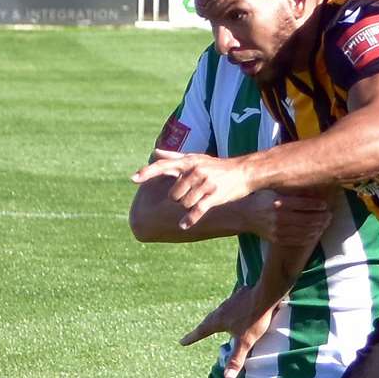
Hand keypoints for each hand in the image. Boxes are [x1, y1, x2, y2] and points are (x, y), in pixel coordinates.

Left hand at [133, 149, 253, 228]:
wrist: (245, 172)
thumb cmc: (218, 166)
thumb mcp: (196, 158)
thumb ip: (173, 157)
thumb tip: (155, 152)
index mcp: (188, 162)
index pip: (163, 166)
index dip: (147, 172)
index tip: (133, 179)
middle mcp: (195, 171)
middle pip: (173, 193)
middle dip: (177, 199)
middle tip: (189, 196)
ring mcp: (205, 184)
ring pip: (184, 203)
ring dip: (188, 206)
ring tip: (199, 201)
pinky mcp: (214, 196)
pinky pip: (197, 210)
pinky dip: (190, 219)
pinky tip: (183, 225)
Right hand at [180, 286, 277, 377]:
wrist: (266, 294)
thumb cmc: (255, 319)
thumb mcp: (246, 342)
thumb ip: (236, 359)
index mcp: (218, 321)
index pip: (201, 332)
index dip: (191, 338)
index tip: (182, 342)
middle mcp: (221, 310)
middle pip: (208, 321)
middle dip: (202, 328)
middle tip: (196, 333)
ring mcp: (230, 300)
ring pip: (220, 311)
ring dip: (215, 317)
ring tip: (214, 321)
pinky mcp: (240, 295)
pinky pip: (232, 303)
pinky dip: (230, 308)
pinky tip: (233, 307)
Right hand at [241, 191, 332, 245]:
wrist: (244, 215)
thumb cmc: (262, 198)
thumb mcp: (273, 189)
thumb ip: (290, 190)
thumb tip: (313, 185)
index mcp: (279, 202)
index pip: (304, 204)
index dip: (318, 205)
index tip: (325, 205)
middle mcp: (278, 217)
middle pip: (308, 219)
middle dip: (322, 218)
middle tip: (329, 215)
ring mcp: (278, 230)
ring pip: (305, 231)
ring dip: (319, 228)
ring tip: (325, 223)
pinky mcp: (277, 239)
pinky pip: (298, 240)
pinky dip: (310, 237)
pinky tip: (316, 232)